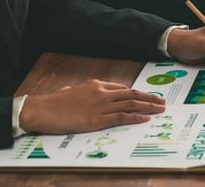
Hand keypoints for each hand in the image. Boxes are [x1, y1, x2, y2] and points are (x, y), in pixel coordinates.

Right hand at [19, 79, 165, 133]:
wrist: (42, 110)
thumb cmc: (54, 102)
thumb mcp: (73, 90)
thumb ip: (85, 91)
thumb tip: (86, 92)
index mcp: (97, 84)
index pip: (123, 88)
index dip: (137, 93)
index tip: (148, 97)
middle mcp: (102, 93)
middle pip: (132, 94)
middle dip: (149, 98)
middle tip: (162, 101)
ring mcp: (100, 106)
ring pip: (130, 105)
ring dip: (147, 107)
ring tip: (159, 109)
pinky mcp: (96, 119)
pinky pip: (121, 117)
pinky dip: (135, 118)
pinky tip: (145, 118)